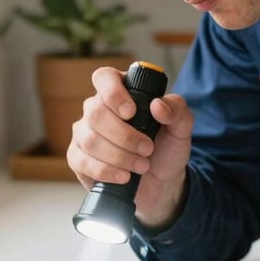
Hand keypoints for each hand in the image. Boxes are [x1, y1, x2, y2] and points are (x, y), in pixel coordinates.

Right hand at [67, 65, 193, 225]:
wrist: (162, 182)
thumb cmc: (167, 148)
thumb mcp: (181, 128)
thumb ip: (177, 110)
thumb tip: (157, 105)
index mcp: (122, 92)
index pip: (104, 78)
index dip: (113, 93)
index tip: (131, 112)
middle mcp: (98, 109)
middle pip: (95, 112)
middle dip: (124, 135)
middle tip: (147, 149)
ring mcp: (84, 133)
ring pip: (90, 140)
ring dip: (120, 156)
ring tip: (142, 165)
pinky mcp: (78, 158)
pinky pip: (81, 161)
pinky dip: (106, 171)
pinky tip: (123, 176)